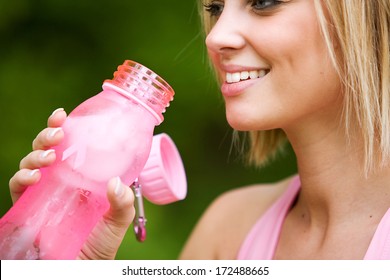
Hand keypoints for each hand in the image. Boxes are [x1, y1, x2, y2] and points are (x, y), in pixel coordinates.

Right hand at [8, 108, 134, 259]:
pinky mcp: (28, 207)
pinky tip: (32, 177)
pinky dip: (21, 178)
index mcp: (81, 177)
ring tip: (48, 156)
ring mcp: (43, 193)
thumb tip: (115, 183)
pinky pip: (18, 187)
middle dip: (48, 136)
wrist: (81, 268)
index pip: (71, 148)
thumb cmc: (100, 244)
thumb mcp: (117, 220)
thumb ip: (123, 203)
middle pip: (48, 150)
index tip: (63, 114)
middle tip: (56, 133)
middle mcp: (60, 181)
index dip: (64, 129)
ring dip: (35, 154)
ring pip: (31, 164)